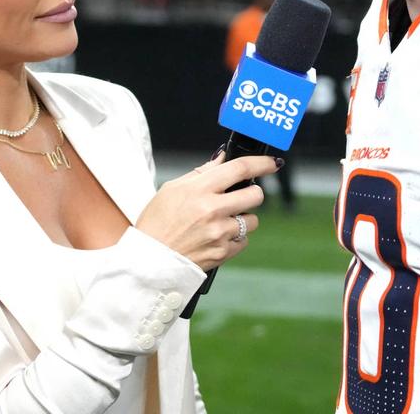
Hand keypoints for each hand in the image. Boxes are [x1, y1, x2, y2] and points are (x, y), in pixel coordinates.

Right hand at [135, 152, 279, 271]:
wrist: (147, 260)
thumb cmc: (157, 222)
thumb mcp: (172, 189)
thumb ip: (201, 172)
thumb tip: (223, 159)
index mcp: (199, 189)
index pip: (240, 169)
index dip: (262, 163)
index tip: (272, 163)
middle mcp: (212, 210)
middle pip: (255, 195)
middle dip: (252, 193)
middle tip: (240, 196)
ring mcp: (219, 233)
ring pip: (252, 220)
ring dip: (242, 218)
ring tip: (220, 221)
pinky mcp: (222, 253)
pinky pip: (243, 241)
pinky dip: (234, 238)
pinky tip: (216, 237)